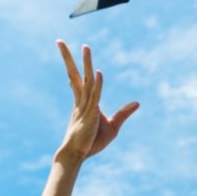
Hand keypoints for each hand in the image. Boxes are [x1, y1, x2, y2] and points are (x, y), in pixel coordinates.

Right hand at [55, 40, 138, 165]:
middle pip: (74, 74)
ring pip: (86, 80)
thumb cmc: (92, 143)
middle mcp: (81, 100)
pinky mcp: (90, 114)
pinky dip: (98, 84)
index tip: (70, 53)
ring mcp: (84, 106)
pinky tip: (99, 72)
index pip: (78, 80)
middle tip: (59, 40)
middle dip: (68, 57)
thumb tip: (137, 103)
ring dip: (87, 63)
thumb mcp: (113, 127)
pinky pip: (95, 96)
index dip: (75, 66)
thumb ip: (123, 113)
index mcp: (83, 102)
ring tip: (85, 46)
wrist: (78, 155)